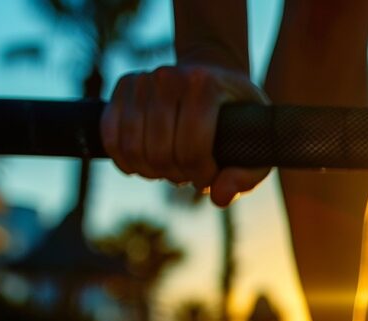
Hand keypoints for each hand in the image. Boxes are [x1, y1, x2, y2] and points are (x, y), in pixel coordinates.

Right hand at [101, 64, 270, 206]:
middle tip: (190, 174)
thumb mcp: (256, 142)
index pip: (192, 148)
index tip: (210, 176)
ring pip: (133, 148)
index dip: (201, 175)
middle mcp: (170, 77)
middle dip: (177, 175)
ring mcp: (143, 79)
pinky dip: (125, 161)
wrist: (213, 74)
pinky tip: (143, 167)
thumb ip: (246, 175)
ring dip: (152, 172)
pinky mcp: (124, 86)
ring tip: (171, 169)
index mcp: (205, 86)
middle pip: (161, 152)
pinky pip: (110, 136)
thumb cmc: (237, 116)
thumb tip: (218, 198)